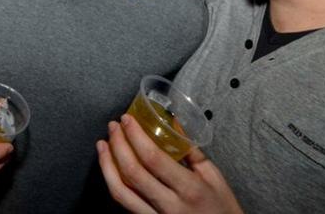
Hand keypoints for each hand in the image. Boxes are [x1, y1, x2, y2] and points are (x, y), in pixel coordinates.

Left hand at [97, 114, 242, 213]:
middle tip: (113, 126)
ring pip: (120, 192)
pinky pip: (125, 204)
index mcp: (188, 188)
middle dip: (118, 144)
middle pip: (132, 172)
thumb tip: (173, 124)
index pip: (153, 158)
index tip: (127, 119)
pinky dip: (113, 184)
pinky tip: (110, 168)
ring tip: (102, 145)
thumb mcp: (214, 178)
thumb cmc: (222, 207)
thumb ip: (192, 152)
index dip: (135, 136)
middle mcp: (169, 205)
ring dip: (106, 165)